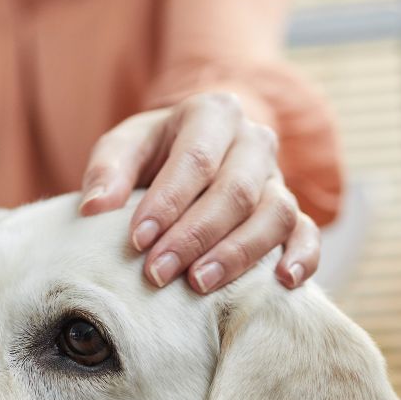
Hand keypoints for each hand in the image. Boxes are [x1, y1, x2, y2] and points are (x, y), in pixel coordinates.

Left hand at [78, 93, 319, 293]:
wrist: (191, 154)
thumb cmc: (152, 153)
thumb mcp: (123, 147)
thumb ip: (107, 171)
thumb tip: (93, 208)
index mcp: (213, 114)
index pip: (197, 158)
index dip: (168, 202)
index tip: (137, 240)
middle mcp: (254, 141)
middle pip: (237, 190)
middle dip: (195, 236)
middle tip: (158, 273)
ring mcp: (277, 177)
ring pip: (276, 213)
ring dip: (238, 253)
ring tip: (199, 285)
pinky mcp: (292, 211)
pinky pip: (307, 232)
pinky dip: (303, 256)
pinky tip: (283, 282)